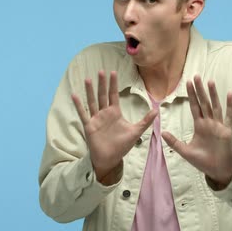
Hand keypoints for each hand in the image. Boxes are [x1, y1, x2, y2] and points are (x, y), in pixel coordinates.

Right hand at [72, 70, 157, 184]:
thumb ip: (145, 120)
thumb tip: (157, 110)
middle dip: (102, 83)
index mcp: (115, 113)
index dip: (113, 84)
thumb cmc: (122, 145)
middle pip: (103, 95)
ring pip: (92, 102)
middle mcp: (104, 113)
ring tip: (87, 79)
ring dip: (90, 91)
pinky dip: (79, 105)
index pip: (114, 95)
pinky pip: (83, 114)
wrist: (111, 159)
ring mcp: (96, 119)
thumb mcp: (136, 132)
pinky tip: (74, 95)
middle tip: (101, 71)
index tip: (113, 72)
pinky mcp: (89, 126)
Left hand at [161, 75, 231, 188]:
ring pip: (215, 106)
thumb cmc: (203, 162)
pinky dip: (229, 105)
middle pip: (204, 103)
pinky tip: (229, 94)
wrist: (217, 171)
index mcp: (200, 126)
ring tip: (210, 82)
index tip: (188, 82)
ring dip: (213, 94)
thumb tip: (162, 133)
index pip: (194, 106)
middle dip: (200, 90)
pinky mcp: (227, 131)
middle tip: (196, 76)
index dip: (191, 95)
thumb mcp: (186, 151)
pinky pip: (228, 116)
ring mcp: (219, 126)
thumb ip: (174, 142)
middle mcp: (209, 123)